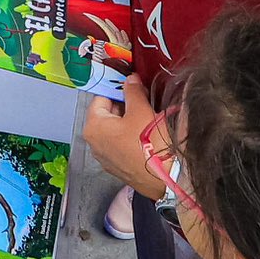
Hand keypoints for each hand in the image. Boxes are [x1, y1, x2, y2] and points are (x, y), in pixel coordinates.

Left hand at [82, 78, 166, 198]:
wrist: (166, 178)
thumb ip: (133, 91)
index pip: (101, 98)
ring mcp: (106, 158)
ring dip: (129, 122)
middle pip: (107, 115)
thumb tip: (130, 80)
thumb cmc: (150, 145)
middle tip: (143, 102)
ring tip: (147, 120)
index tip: (132, 87)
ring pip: (115, 130)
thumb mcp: (141, 110)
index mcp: (93, 127)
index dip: (117, 90)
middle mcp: (94, 144)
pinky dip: (131, 138)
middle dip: (124, 106)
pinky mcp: (118, 168)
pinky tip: (146, 138)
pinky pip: (121, 145)